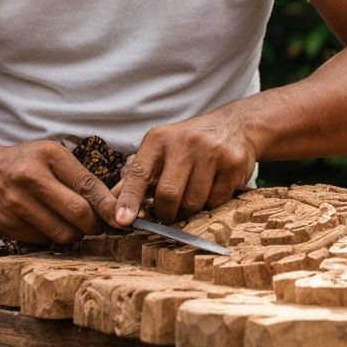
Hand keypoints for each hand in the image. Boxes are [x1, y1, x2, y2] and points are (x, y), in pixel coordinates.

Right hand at [0, 140, 118, 243]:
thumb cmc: (27, 164)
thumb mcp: (53, 157)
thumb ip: (81, 179)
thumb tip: (114, 209)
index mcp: (47, 155)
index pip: (87, 186)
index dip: (108, 206)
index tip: (121, 219)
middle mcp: (29, 178)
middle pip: (78, 214)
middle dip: (94, 224)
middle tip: (96, 224)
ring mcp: (15, 204)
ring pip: (62, 234)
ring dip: (74, 234)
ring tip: (70, 223)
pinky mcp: (6, 226)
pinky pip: (43, 242)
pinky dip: (51, 236)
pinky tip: (45, 223)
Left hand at [113, 117, 255, 225]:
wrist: (234, 126)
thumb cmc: (188, 145)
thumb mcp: (160, 151)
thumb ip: (136, 178)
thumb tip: (112, 206)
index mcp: (158, 139)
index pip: (139, 173)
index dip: (130, 199)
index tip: (122, 220)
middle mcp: (184, 142)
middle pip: (168, 194)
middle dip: (166, 213)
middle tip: (167, 214)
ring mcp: (211, 151)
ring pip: (193, 202)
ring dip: (189, 209)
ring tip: (192, 194)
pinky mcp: (233, 163)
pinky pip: (217, 201)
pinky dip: (211, 202)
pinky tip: (213, 186)